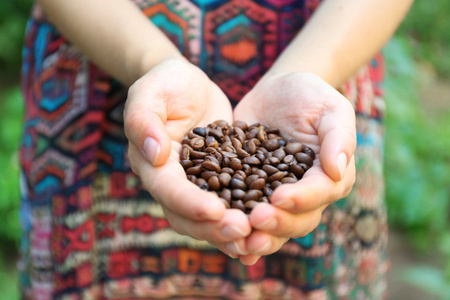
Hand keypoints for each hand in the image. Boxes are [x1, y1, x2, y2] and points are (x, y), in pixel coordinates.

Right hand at [124, 59, 251, 255]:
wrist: (188, 86)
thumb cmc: (167, 84)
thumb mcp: (151, 91)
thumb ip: (144, 119)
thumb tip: (155, 154)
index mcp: (152, 164)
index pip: (168, 189)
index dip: (189, 203)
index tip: (215, 210)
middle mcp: (172, 182)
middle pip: (187, 216)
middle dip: (213, 227)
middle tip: (243, 230)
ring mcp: (195, 186)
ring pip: (208, 220)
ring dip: (230, 232)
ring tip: (257, 236)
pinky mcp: (218, 182)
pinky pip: (229, 206)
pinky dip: (244, 220)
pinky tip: (267, 228)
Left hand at [233, 72, 355, 263]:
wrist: (276, 93)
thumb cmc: (308, 95)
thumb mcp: (330, 108)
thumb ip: (338, 136)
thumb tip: (337, 171)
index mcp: (330, 176)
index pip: (320, 193)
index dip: (301, 198)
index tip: (279, 197)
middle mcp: (307, 194)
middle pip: (298, 219)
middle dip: (278, 223)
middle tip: (255, 220)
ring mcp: (278, 197)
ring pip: (275, 228)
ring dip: (260, 237)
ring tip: (241, 242)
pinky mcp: (253, 194)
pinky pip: (248, 217)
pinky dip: (240, 233)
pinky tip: (226, 243)